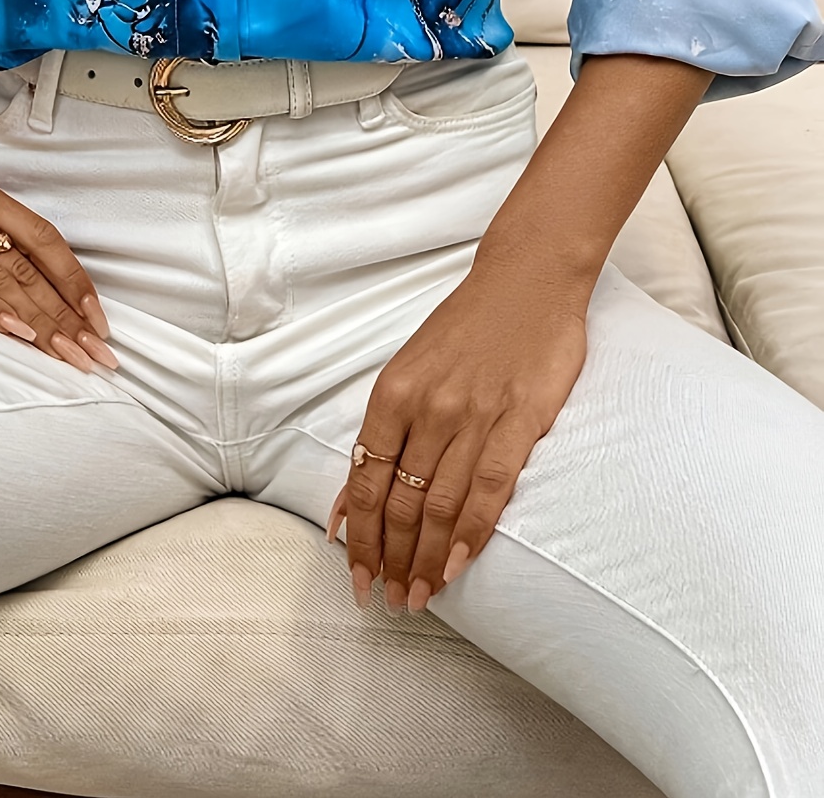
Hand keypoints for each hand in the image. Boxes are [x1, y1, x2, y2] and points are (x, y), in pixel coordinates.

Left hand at [327, 259, 587, 612]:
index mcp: (393, 393)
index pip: (365, 481)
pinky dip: (472, 533)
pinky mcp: (520, 419)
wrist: (526, 278)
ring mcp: (474, 415)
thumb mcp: (410, 369)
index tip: (355, 575)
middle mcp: (428, 407)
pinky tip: (458, 564)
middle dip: (390, 558)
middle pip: (400, 501)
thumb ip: (386, 432)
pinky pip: (491, 488)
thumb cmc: (466, 326)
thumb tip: (351, 496)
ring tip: (420, 595)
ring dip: (426, 558)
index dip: (358, 536)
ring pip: (440, 503)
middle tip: (389, 599)